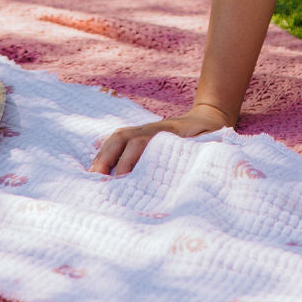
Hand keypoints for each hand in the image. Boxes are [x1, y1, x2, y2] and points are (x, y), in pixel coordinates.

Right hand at [88, 101, 233, 176]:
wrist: (209, 119)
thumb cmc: (209, 136)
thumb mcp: (210, 143)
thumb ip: (201, 152)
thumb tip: (193, 167)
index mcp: (168, 131)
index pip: (142, 141)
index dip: (130, 159)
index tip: (122, 178)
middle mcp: (151, 130)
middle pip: (123, 137)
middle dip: (107, 157)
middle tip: (96, 182)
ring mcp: (143, 132)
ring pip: (117, 138)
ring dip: (102, 156)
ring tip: (91, 180)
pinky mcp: (139, 138)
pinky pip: (117, 143)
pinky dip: (105, 155)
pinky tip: (96, 174)